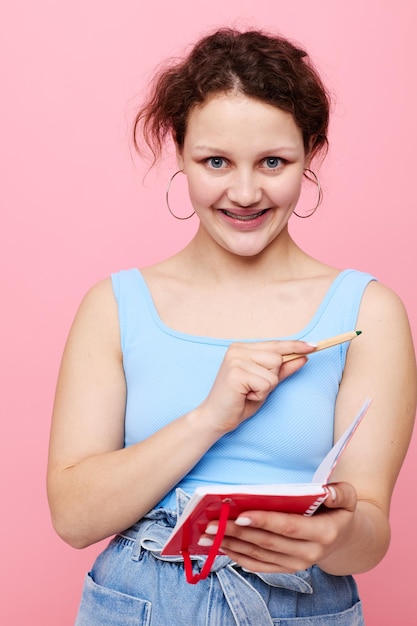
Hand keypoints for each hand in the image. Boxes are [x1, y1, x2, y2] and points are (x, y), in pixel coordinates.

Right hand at [199, 340, 314, 433]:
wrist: (216, 418)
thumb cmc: (239, 401)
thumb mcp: (265, 384)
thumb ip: (282, 370)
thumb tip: (304, 357)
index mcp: (243, 348)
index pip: (275, 344)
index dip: (295, 345)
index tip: (315, 345)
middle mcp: (237, 349)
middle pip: (277, 358)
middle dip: (272, 377)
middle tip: (253, 388)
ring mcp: (235, 359)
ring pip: (274, 372)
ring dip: (266, 387)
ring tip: (248, 392)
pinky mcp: (236, 373)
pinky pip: (266, 383)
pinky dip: (260, 394)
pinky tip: (245, 396)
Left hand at [200, 482, 356, 573]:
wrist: (344, 539)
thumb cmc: (339, 511)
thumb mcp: (347, 498)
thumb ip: (340, 492)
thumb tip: (325, 491)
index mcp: (323, 534)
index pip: (288, 527)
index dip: (264, 521)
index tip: (241, 514)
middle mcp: (309, 554)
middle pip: (267, 542)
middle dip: (237, 532)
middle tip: (212, 523)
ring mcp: (296, 565)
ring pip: (259, 555)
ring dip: (231, 544)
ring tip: (208, 534)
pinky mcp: (285, 569)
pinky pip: (259, 565)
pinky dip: (238, 556)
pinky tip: (221, 546)